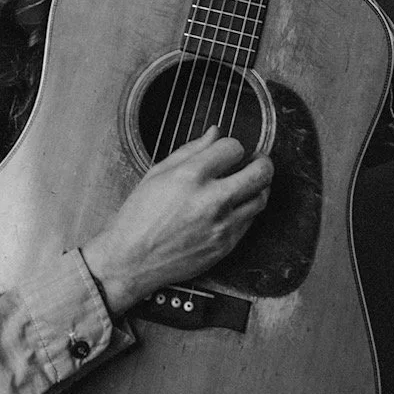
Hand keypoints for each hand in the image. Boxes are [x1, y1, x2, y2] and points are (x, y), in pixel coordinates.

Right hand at [82, 127, 272, 314]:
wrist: (131, 260)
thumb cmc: (139, 217)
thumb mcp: (157, 174)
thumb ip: (191, 150)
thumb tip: (214, 133)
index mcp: (190, 176)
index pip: (233, 148)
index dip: (232, 146)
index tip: (229, 151)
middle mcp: (210, 200)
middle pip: (260, 172)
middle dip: (262, 161)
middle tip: (257, 160)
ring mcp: (221, 224)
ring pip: (261, 197)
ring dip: (259, 186)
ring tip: (248, 183)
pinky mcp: (226, 245)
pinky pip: (251, 220)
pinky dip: (247, 209)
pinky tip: (234, 205)